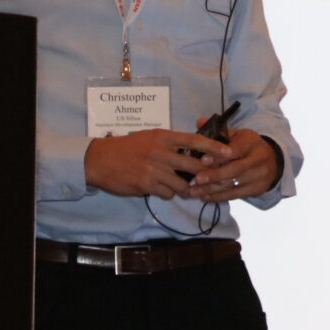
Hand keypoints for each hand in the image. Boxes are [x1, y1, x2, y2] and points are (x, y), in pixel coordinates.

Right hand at [83, 129, 227, 198]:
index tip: (229, 153)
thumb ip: (171, 144)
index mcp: (164, 137)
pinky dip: (167, 192)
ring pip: (182, 184)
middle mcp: (161, 152)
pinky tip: (159, 188)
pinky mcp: (146, 184)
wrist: (100, 159)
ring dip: (185, 188)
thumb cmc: (127, 148)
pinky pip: (167, 193)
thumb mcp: (150, 138)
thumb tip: (193, 152)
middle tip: (214, 181)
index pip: (195, 141)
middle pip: (194, 166)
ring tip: (182, 187)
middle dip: (206, 176)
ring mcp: (154, 169)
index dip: (214, 147)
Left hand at [180, 127, 278, 203]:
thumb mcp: (238, 135)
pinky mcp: (257, 189)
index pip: (236, 149)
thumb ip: (219, 131)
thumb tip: (199, 121)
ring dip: (211, 189)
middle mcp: (258, 158)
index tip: (203, 160)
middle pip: (235, 169)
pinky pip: (235, 195)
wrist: (274, 161)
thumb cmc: (249, 146)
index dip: (219, 155)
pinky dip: (218, 197)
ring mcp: (259, 175)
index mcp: (251, 141)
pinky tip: (205, 197)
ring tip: (194, 191)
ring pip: (233, 184)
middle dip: (214, 175)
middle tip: (196, 179)